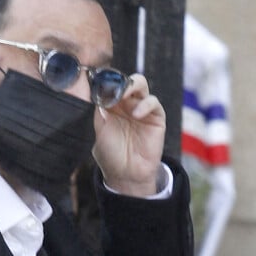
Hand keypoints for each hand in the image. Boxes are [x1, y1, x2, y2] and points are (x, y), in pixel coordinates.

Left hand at [92, 74, 165, 196]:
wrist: (125, 174)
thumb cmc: (110, 154)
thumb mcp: (100, 131)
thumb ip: (100, 112)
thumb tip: (100, 94)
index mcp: (111, 108)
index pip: (110, 87)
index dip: (105, 83)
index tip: (99, 83)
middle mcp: (126, 106)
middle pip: (126, 82)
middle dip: (120, 81)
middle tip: (114, 88)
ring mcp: (141, 109)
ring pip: (141, 85)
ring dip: (132, 86)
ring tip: (123, 97)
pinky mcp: (156, 117)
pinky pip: (153, 102)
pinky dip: (145, 104)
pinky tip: (137, 114)